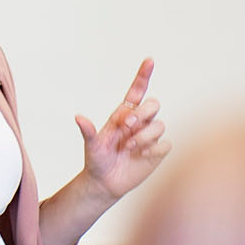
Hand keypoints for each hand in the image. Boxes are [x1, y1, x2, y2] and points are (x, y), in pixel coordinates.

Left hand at [75, 58, 169, 200]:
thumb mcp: (91, 146)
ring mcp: (149, 136)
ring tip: (128, 148)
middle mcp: (139, 123)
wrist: (105, 183)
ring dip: (144, 135)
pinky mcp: (157, 151)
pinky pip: (165, 143)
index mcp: (123, 115)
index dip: (143, 75)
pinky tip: (142, 156)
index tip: (149, 61)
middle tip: (126, 126)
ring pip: (159, 125)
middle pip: (153, 104)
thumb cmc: (97, 160)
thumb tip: (79, 117)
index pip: (137, 91)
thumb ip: (88, 132)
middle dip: (142, 113)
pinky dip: (154, 148)